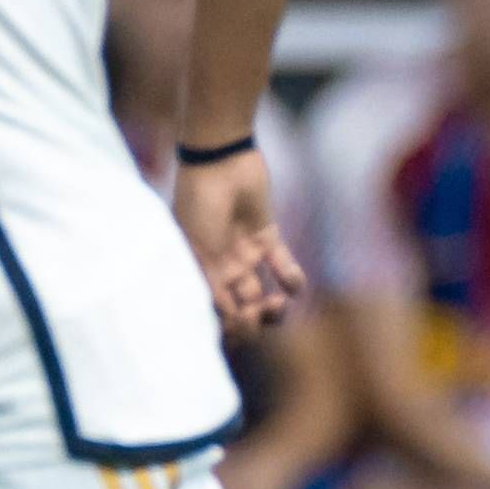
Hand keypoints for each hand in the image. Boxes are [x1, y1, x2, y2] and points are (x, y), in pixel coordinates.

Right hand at [173, 149, 305, 341]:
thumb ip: (215, 286)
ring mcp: (243, 254)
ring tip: (279, 303)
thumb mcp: (201, 249)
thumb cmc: (201, 203)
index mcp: (197, 273)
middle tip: (261, 311)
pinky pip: (282, 268)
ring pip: (262, 296)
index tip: (240, 325)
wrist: (220, 160)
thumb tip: (228, 323)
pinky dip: (292, 280)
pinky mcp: (267, 238)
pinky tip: (292, 283)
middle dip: (252, 319)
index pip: (214, 314)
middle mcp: (219, 268)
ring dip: (273, 308)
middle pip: (240, 310)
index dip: (228, 328)